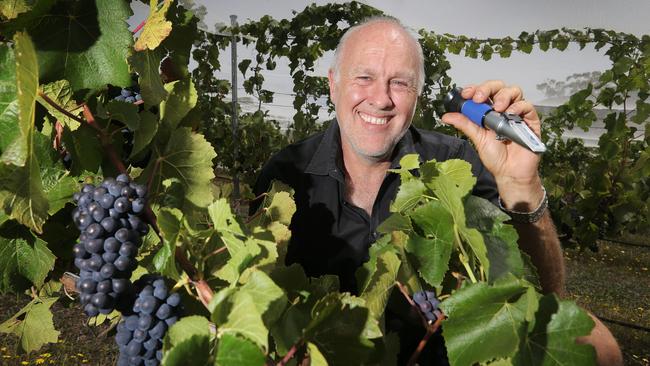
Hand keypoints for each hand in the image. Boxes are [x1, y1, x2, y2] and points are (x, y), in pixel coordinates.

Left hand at [441, 80, 543, 209]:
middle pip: (498, 87)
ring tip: (497, 108)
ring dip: (503, 96)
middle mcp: (503, 109)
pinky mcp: (530, 120)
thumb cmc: (495, 156)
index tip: (467, 94)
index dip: (474, 89)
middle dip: (487, 88)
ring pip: (514, 91)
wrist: (510, 172)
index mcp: (488, 111)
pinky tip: (510, 113)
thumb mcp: (477, 138)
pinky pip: (527, 106)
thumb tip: (446, 116)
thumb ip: (465, 125)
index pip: (483, 92)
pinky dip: (518, 106)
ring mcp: (517, 113)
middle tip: (479, 98)